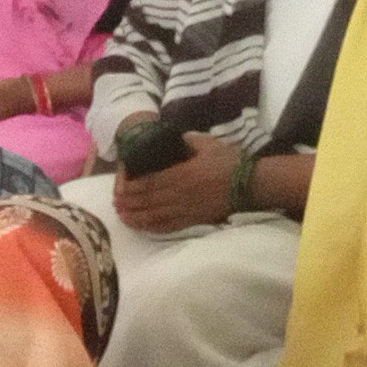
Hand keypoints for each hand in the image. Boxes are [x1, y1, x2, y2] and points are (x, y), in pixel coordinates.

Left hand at [110, 132, 241, 236]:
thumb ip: (188, 140)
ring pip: (155, 216)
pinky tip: (143, 227)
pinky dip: (153, 227)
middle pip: (148, 200)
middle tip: (115, 203)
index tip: (120, 187)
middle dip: (129, 203)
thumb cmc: (231, 161)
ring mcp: (186, 209)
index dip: (132, 186)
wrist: (251, 184)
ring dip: (136, 217)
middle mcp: (180, 194)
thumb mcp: (207, 143)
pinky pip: (169, 226)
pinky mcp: (194, 220)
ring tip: (122, 217)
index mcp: (181, 174)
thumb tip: (174, 138)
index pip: (150, 182)